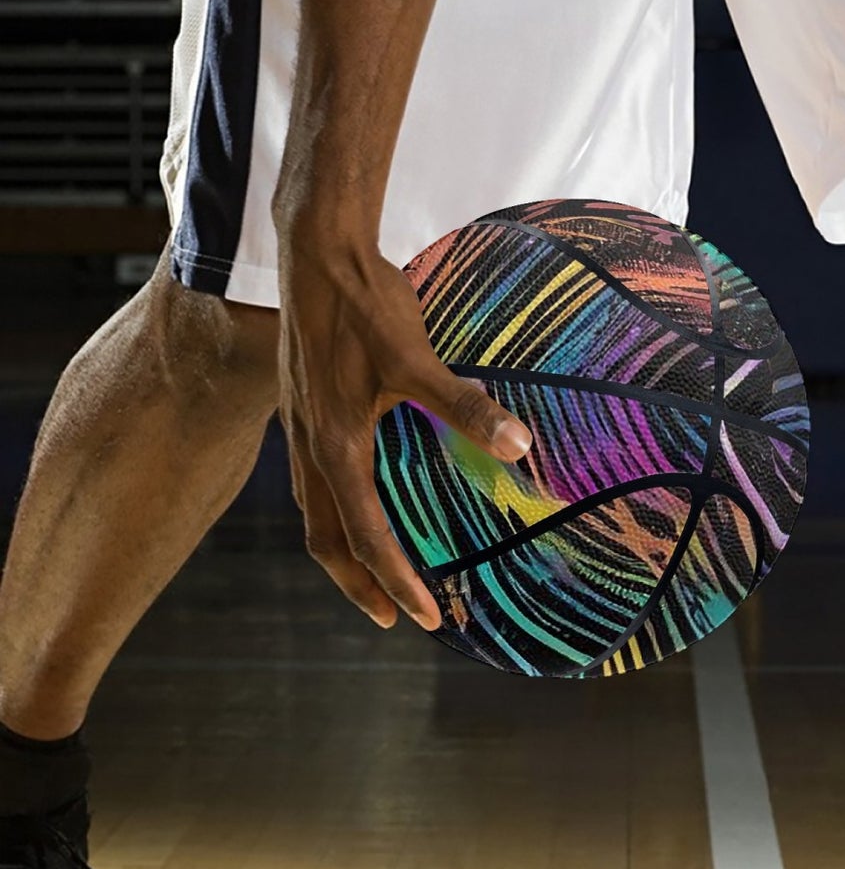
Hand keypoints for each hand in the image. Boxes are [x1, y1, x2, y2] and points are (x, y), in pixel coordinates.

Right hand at [277, 242, 531, 628]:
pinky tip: (361, 501)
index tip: (427, 618)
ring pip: (316, 513)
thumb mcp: (416, 356)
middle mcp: (310, 445)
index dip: (396, 580)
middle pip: (327, 541)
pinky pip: (314, 482)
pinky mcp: (305, 408)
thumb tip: (518, 446)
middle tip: (398, 618)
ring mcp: (301, 428)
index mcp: (335, 444)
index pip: (365, 535)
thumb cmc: (365, 304)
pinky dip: (337, 511)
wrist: (315, 250)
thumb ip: (463, 404)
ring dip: (345, 552)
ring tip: (377, 576)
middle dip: (361, 585)